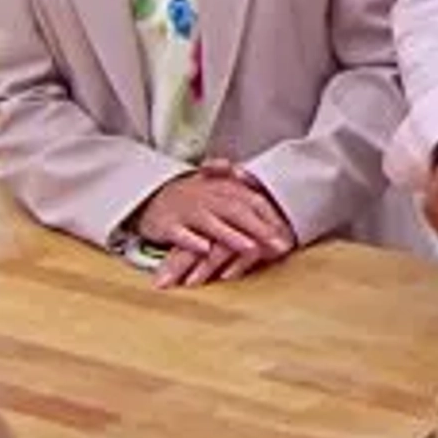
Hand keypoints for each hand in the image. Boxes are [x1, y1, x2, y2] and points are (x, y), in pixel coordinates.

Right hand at [134, 167, 295, 288]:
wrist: (147, 195)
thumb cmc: (191, 198)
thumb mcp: (217, 190)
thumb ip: (244, 194)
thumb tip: (275, 209)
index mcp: (222, 188)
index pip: (252, 201)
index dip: (271, 217)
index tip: (289, 236)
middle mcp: (206, 197)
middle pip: (236, 212)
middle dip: (259, 230)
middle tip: (279, 247)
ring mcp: (185, 210)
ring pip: (211, 222)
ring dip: (232, 235)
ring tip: (251, 248)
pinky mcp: (166, 224)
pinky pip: (179, 233)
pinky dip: (192, 240)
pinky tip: (205, 249)